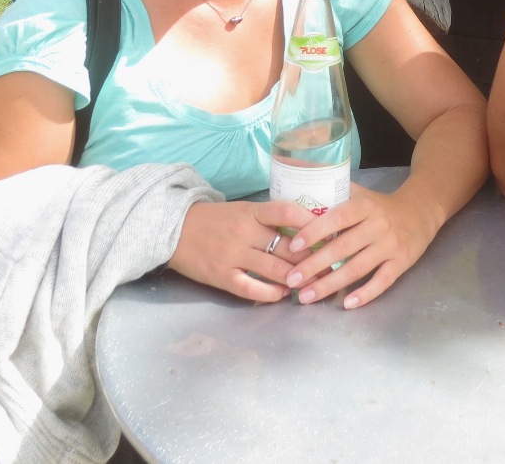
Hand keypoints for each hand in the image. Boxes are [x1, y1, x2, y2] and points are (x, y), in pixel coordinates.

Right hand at [167, 200, 315, 302]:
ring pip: (275, 269)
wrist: (174, 229)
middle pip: (287, 247)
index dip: (311, 225)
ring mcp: (233, 255)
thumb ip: (269, 219)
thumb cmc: (215, 219)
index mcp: (251, 212)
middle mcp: (244, 232)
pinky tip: (283, 293)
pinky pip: (252, 289)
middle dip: (312, 260)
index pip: (287, 212)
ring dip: (297, 278)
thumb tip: (305, 230)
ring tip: (312, 283)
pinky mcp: (222, 276)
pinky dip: (271, 293)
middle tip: (329, 267)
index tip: (329, 235)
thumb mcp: (243, 210)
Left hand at [283, 183, 441, 308]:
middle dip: (314, 265)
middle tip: (292, 280)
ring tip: (307, 296)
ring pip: (358, 268)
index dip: (315, 232)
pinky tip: (346, 304)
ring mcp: (390, 246)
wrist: (421, 211)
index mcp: (364, 206)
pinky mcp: (402, 263)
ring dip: (330, 284)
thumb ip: (335, 195)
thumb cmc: (382, 205)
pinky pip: (382, 281)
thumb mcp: (361, 194)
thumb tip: (299, 197)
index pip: (337, 218)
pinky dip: (365, 294)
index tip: (294, 246)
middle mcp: (377, 226)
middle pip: (343, 248)